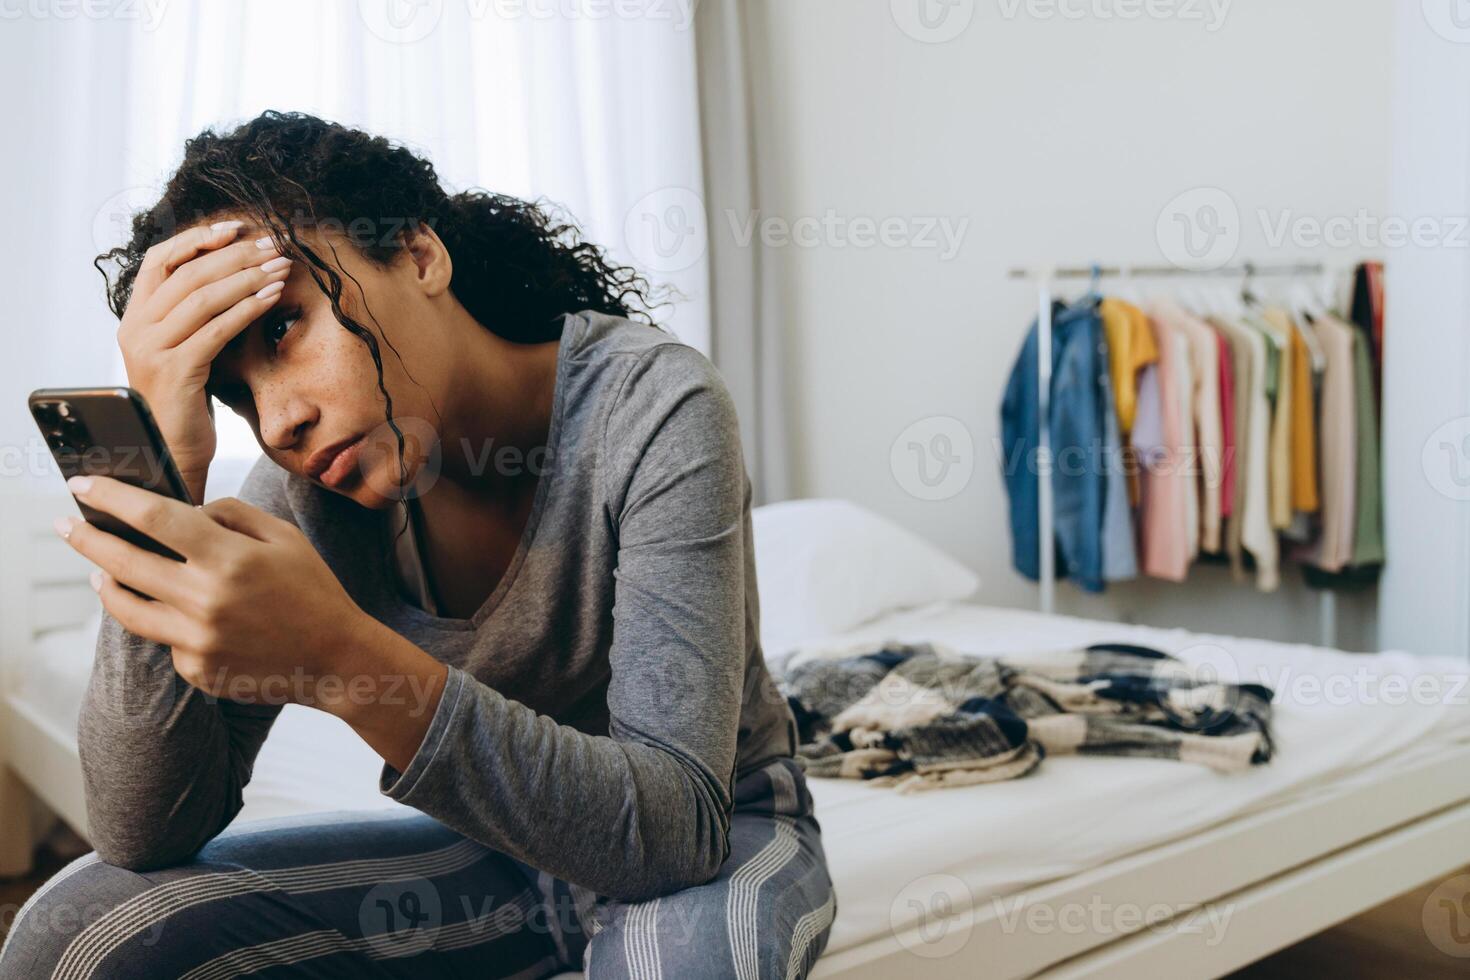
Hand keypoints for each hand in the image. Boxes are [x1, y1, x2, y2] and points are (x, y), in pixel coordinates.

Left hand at [56, 474, 372, 710]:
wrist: (336, 659)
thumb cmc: (314, 591)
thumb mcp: (284, 538)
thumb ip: (232, 515)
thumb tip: (186, 512)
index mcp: (230, 558)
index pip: (153, 517)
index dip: (111, 497)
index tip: (83, 485)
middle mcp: (206, 600)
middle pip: (123, 562)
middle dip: (86, 538)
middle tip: (66, 524)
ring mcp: (197, 640)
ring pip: (127, 608)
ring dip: (106, 585)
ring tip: (99, 573)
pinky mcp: (197, 669)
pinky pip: (164, 638)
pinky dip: (167, 621)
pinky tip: (186, 616)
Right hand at [115, 221, 292, 502]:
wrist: (171, 453)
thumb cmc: (187, 401)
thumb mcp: (186, 349)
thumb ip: (195, 315)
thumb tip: (235, 272)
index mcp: (135, 318)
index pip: (159, 259)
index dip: (197, 237)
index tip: (237, 227)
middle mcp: (136, 329)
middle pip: (188, 273)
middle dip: (236, 255)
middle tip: (274, 244)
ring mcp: (151, 350)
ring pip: (202, 297)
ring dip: (247, 278)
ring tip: (281, 267)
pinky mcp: (174, 372)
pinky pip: (216, 330)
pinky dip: (247, 309)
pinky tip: (273, 298)